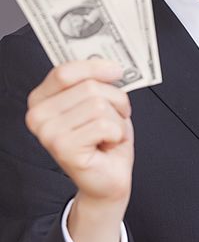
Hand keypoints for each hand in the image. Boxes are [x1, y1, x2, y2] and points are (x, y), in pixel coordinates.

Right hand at [25, 59, 133, 241]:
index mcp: (42, 99)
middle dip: (114, 100)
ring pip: (99, 105)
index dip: (95, 67)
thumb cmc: (104, 139)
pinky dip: (116, 134)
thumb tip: (109, 63)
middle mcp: (38, 115)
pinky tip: (107, 145)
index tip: (116, 70)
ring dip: (117, 120)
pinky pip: (105, 125)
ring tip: (109, 133)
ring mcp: (48, 133)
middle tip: (114, 117)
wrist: (107, 178)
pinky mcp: (64, 149)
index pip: (65, 71)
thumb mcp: (99, 102)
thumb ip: (95, 81)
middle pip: (89, 87)